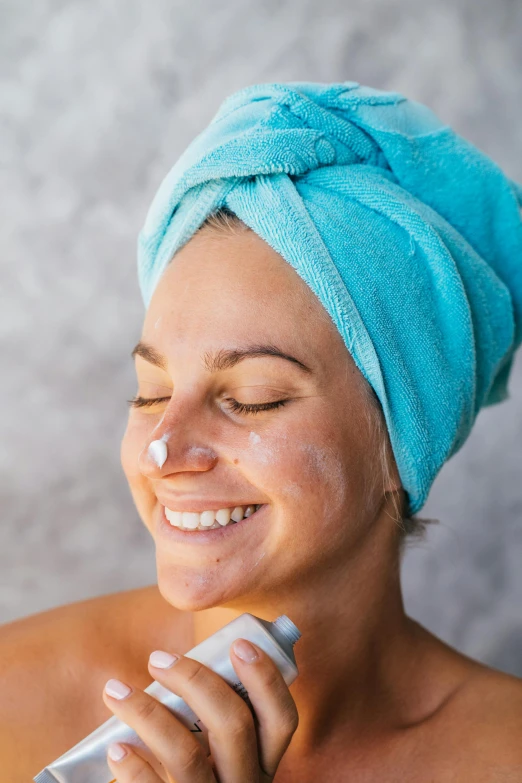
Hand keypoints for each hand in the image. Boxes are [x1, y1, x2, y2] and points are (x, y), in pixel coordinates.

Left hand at [102, 638, 298, 781]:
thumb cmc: (187, 776)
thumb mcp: (214, 754)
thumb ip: (208, 716)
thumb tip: (175, 662)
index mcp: (261, 762)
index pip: (282, 720)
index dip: (266, 678)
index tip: (239, 643)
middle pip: (234, 726)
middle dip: (195, 681)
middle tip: (157, 658)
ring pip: (188, 755)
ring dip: (148, 713)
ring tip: (116, 690)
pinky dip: (133, 766)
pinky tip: (115, 746)